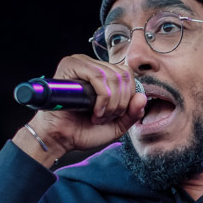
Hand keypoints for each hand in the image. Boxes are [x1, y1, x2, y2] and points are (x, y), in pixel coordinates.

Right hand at [14, 54, 146, 163]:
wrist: (60, 139)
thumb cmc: (83, 130)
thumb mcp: (117, 125)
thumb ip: (133, 113)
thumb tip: (142, 97)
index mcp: (103, 75)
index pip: (128, 74)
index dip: (129, 96)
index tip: (117, 115)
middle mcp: (92, 65)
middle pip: (124, 75)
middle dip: (122, 102)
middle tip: (108, 118)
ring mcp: (81, 63)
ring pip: (113, 76)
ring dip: (112, 102)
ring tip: (99, 117)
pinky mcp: (71, 66)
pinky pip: (98, 77)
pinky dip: (103, 98)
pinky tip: (95, 112)